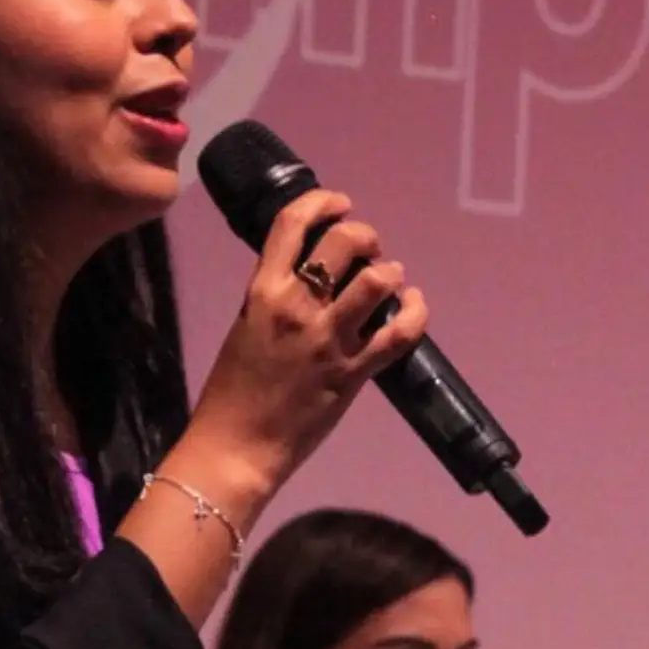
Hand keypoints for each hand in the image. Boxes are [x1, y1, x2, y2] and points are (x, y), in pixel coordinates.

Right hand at [183, 189, 430, 495]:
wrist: (238, 446)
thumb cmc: (233, 389)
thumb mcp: (245, 325)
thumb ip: (275, 295)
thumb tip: (310, 272)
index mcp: (262, 291)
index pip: (292, 224)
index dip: (321, 202)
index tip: (338, 203)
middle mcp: (298, 307)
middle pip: (343, 242)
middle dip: (364, 235)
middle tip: (367, 247)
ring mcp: (329, 339)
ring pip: (376, 280)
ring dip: (389, 270)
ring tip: (389, 275)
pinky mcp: (355, 372)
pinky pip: (400, 333)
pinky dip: (415, 311)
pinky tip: (413, 304)